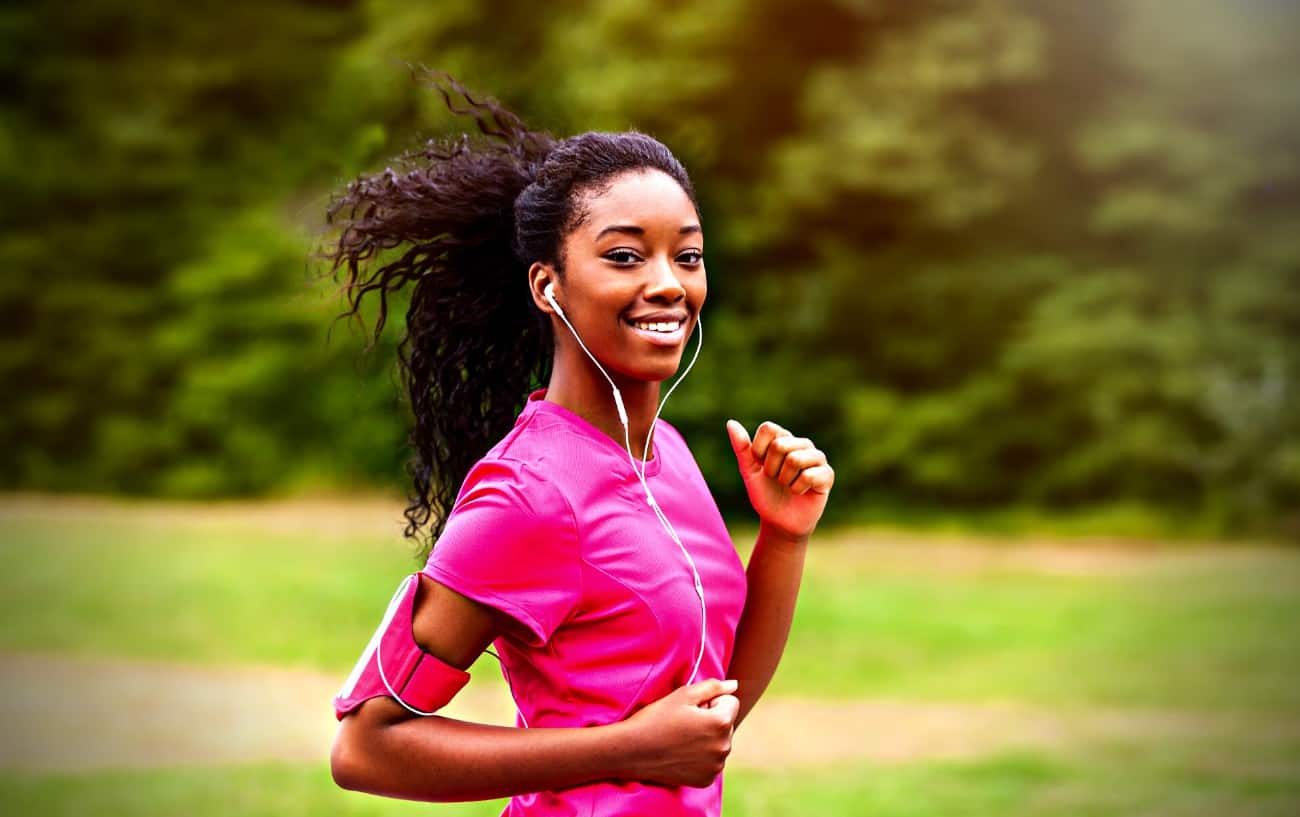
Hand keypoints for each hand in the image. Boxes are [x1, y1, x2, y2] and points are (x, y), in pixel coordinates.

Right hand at [618, 678, 739, 787]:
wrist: (632, 751)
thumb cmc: (657, 718)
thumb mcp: (683, 695)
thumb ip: (713, 686)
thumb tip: (734, 685)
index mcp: (721, 723)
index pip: (732, 702)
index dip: (711, 701)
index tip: (692, 708)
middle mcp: (724, 747)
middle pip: (727, 724)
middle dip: (711, 719)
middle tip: (684, 723)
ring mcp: (715, 766)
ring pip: (720, 743)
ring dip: (707, 738)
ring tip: (681, 738)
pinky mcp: (706, 779)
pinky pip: (712, 761)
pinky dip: (701, 756)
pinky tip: (681, 753)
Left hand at [726, 420, 833, 541]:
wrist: (779, 522)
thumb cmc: (765, 495)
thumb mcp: (749, 471)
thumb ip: (742, 448)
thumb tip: (731, 422)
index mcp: (783, 438)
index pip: (769, 429)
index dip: (759, 450)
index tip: (761, 466)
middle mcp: (802, 444)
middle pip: (780, 445)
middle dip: (772, 469)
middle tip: (777, 479)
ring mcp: (817, 458)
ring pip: (795, 459)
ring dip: (785, 480)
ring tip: (788, 485)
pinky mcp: (827, 475)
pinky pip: (809, 476)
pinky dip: (797, 489)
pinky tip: (800, 492)